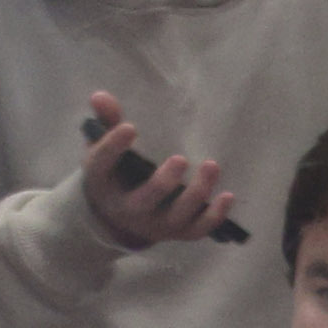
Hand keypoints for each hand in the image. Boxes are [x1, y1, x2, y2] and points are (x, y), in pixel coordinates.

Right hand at [73, 90, 235, 254]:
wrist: (117, 220)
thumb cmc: (114, 174)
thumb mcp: (103, 149)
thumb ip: (105, 122)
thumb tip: (100, 96)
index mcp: (103, 183)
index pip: (101, 166)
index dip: (113, 147)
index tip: (130, 128)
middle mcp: (128, 209)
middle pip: (144, 200)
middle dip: (163, 183)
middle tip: (180, 159)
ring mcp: (155, 223)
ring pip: (176, 215)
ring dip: (196, 194)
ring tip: (211, 165)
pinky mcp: (177, 231)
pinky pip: (197, 230)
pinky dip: (214, 216)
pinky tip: (228, 195)